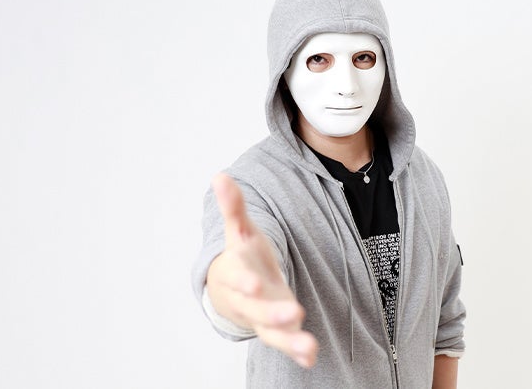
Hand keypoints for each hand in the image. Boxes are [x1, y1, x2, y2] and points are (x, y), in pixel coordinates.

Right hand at [206, 174, 318, 367]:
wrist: (234, 293)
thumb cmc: (242, 258)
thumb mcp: (239, 232)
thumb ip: (234, 207)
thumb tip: (220, 176)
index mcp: (236, 275)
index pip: (237, 279)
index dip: (244, 282)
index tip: (254, 283)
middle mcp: (248, 300)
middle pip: (256, 310)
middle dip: (273, 312)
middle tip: (294, 312)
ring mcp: (263, 318)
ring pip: (272, 333)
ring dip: (289, 340)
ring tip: (307, 346)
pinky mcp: (278, 330)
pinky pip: (286, 344)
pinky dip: (298, 351)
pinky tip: (311, 356)